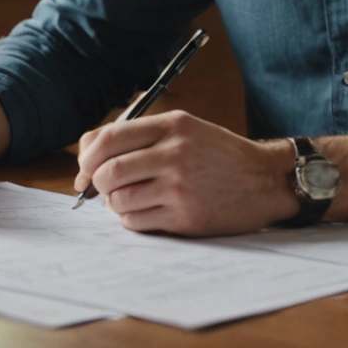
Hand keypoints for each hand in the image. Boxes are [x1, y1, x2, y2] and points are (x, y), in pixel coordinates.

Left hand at [74, 110, 297, 235]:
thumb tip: (86, 152)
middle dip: (96, 184)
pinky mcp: (186, 217)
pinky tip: (145, 212)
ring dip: (114, 203)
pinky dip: (131, 219)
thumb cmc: (218, 154)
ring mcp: (180, 187)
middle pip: (107, 172)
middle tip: (103, 189)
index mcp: (171, 126)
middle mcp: (174, 154)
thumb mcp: (183, 129)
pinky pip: (137, 221)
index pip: (108, 139)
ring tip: (128, 199)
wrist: (265, 180)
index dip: (86, 157)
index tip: (82, 170)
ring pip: (119, 200)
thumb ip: (139, 135)